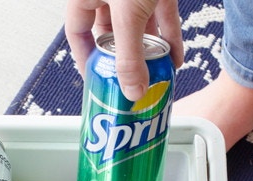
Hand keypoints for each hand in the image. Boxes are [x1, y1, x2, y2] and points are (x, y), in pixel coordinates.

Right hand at [65, 0, 182, 100]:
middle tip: (130, 82)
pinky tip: (174, 58)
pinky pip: (163, 16)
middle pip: (111, 34)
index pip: (78, 33)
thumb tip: (133, 92)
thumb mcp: (127, 15)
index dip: (86, 60)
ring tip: (154, 75)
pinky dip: (169, 37)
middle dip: (123, 59)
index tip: (97, 81)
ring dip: (149, 51)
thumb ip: (129, 55)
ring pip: (139, 26)